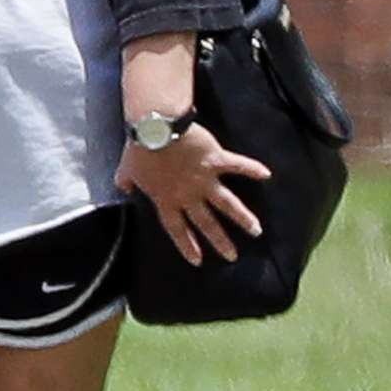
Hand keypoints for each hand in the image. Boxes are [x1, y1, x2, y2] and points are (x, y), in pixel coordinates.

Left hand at [115, 126, 272, 264]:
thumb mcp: (125, 170)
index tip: (198, 261)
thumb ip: (125, 182)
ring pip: (227, 204)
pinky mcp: (216, 159)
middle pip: (206, 223)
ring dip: (242, 218)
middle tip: (232, 256)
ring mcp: (204, 179)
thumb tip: (123, 187)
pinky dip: (252, 169)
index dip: (187, 245)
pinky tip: (267, 175)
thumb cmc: (139, 150)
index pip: (177, 228)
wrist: (154, 129)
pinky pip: (237, 165)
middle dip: (219, 240)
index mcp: (166, 199)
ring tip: (256, 230)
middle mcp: (188, 195)